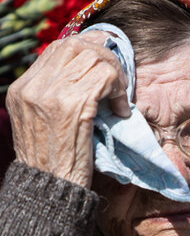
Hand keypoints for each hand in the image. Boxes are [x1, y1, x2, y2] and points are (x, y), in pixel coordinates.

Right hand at [5, 31, 128, 187]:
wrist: (51, 189)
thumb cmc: (56, 163)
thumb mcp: (45, 123)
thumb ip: (57, 97)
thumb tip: (88, 75)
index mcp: (22, 89)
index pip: (58, 49)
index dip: (89, 50)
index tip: (108, 66)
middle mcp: (31, 87)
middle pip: (75, 46)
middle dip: (105, 57)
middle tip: (120, 80)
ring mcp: (48, 95)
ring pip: (92, 57)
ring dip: (115, 74)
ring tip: (120, 98)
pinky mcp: (70, 106)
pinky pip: (104, 78)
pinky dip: (119, 90)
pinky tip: (121, 110)